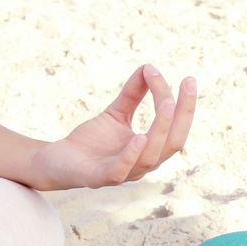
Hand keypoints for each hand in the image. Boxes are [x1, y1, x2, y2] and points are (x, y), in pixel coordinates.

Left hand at [28, 64, 196, 190]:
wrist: (58, 160)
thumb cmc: (91, 141)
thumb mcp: (116, 113)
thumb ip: (133, 94)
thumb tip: (148, 67)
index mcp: (151, 150)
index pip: (175, 127)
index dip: (183, 103)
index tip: (181, 76)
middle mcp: (144, 164)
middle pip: (173, 142)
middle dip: (183, 113)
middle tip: (188, 83)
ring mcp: (125, 173)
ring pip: (151, 156)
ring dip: (161, 129)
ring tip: (167, 103)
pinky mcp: (101, 178)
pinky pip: (121, 171)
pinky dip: (132, 155)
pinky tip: (139, 136)